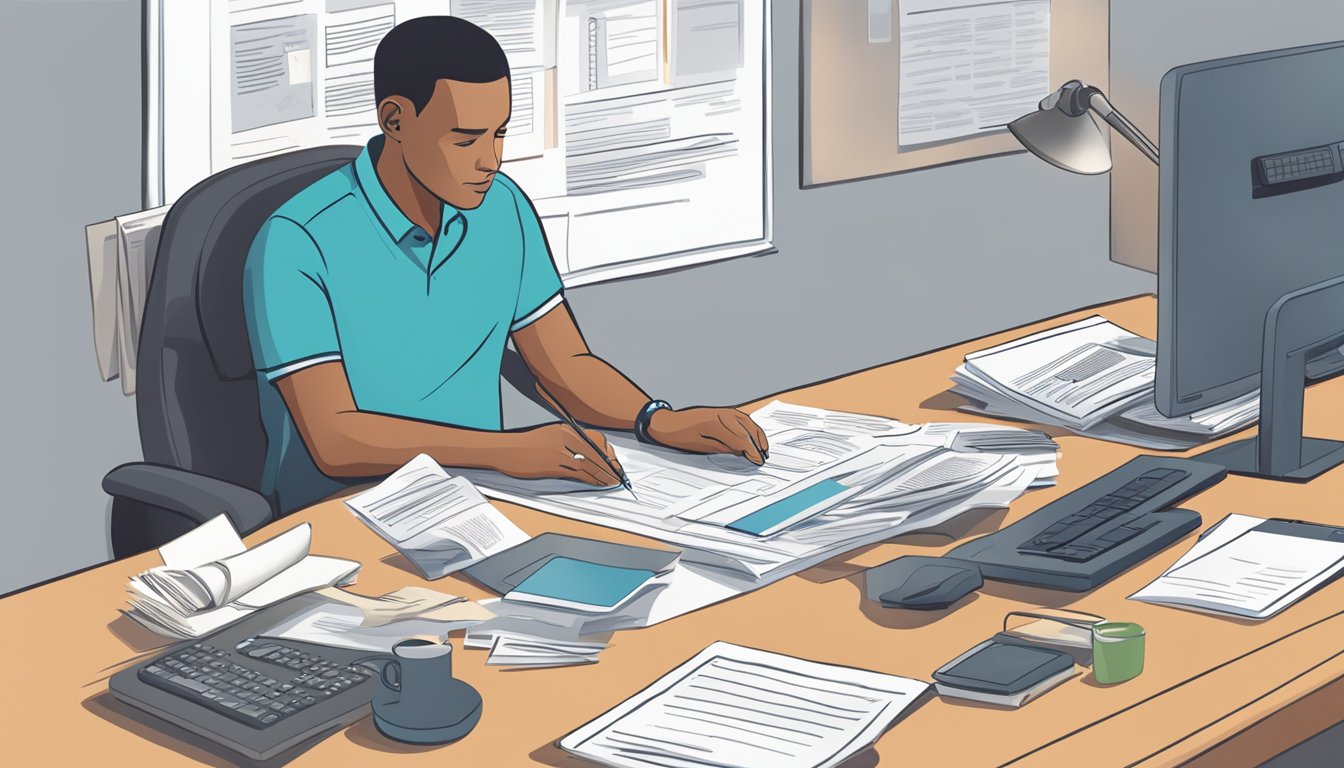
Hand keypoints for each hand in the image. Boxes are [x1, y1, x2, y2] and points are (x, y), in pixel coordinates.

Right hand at [497, 423, 624, 486]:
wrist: (507, 450)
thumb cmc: (528, 443)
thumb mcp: (551, 434)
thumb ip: (571, 440)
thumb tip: (591, 452)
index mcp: (566, 429)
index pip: (596, 441)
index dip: (608, 453)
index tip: (615, 462)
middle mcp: (565, 438)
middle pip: (595, 454)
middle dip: (609, 466)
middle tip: (618, 475)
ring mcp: (559, 453)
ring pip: (588, 465)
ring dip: (602, 475)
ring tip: (611, 482)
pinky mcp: (552, 466)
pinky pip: (577, 474)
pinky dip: (590, 479)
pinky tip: (596, 483)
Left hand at [645, 407, 769, 464]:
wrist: (666, 422)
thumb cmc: (679, 435)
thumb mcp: (700, 446)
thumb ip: (722, 447)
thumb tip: (740, 451)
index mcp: (715, 423)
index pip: (739, 439)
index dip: (751, 451)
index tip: (758, 461)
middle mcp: (721, 413)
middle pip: (746, 429)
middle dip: (757, 443)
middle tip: (763, 457)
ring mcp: (722, 411)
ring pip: (746, 421)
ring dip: (757, 434)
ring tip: (764, 448)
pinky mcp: (720, 411)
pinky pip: (740, 418)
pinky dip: (749, 427)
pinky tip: (753, 435)